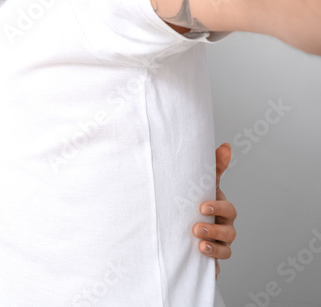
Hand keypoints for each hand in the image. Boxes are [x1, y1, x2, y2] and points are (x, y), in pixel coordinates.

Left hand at [193, 143, 236, 277]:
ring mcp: (219, 243)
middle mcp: (224, 227)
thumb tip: (225, 146)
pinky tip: (204, 266)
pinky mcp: (211, 258)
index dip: (218, 208)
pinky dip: (212, 266)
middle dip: (214, 230)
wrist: (183, 222)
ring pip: (225, 249)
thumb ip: (214, 167)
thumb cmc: (196, 201)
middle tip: (196, 228)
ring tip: (199, 245)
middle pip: (229, 231)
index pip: (228, 209)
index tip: (202, 207)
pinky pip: (216, 265)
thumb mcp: (202, 183)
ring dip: (214, 248)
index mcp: (221, 209)